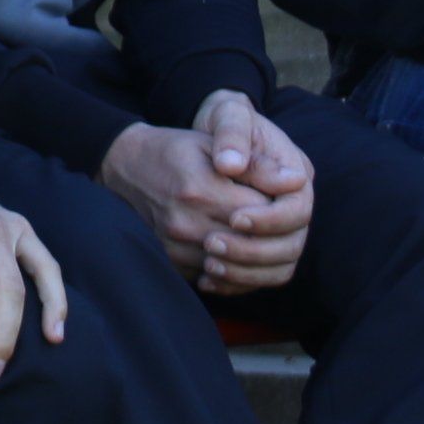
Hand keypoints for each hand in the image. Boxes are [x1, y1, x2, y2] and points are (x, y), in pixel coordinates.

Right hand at [96, 91, 313, 293]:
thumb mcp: (214, 145)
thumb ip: (256, 165)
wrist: (126, 166)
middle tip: (279, 226)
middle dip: (271, 238)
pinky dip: (233, 271)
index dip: (279, 212)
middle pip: (250, 245)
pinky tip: (239, 255)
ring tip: (261, 239)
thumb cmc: (175, 151)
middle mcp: (186, 223)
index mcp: (200, 189)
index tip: (280, 203)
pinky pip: (213, 278)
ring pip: (234, 267)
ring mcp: (175, 246)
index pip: (260, 215)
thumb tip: (297, 182)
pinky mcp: (170, 261)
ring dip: (254, 258)